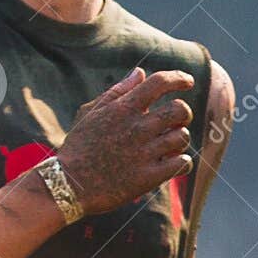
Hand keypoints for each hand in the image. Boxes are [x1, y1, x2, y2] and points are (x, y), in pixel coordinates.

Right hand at [55, 67, 194, 214]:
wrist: (69, 185)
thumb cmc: (80, 147)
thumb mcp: (92, 113)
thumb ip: (118, 91)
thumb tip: (140, 72)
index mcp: (123, 109)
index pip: (159, 83)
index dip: (178, 78)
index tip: (188, 82)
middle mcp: (136, 128)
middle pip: (179, 109)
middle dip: (184, 113)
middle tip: (177, 121)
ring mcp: (144, 153)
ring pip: (182, 137)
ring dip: (179, 140)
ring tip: (168, 146)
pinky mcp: (149, 177)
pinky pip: (182, 164)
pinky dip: (183, 163)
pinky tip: (173, 164)